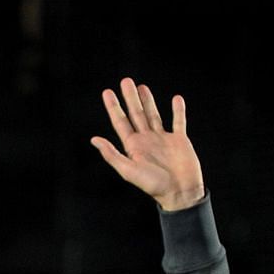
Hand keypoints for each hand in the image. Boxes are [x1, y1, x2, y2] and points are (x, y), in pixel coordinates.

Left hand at [91, 77, 204, 211]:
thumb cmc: (153, 185)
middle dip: (130, 98)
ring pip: (154, 115)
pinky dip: (178, 110)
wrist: (179, 192)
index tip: (107, 92)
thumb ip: (112, 154)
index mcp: (133, 146)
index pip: (120, 122)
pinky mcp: (179, 140)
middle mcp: (146, 140)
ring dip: (148, 101)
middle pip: (136, 114)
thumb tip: (94, 139)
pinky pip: (179, 121)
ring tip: (142, 87)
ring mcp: (163, 139)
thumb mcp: (128, 170)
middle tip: (126, 81)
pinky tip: (176, 99)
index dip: (113, 107)